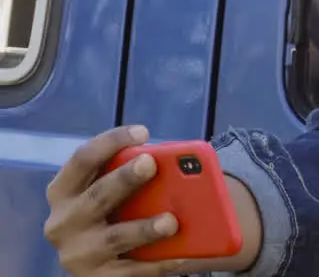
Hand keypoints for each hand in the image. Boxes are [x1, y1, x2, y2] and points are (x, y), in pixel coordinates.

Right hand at [44, 125, 187, 275]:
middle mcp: (62, 222)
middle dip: (123, 179)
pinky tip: (181, 255)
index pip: (82, 159)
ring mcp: (76, 254)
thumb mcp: (112, 192)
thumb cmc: (114, 210)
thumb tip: (176, 164)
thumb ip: (131, 176)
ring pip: (114, 238)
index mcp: (63, 191)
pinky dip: (158, 263)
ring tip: (172, 221)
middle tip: (151, 163)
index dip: (110, 142)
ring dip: (144, 228)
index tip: (142, 131)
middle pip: (96, 196)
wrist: (98, 260)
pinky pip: (131, 271)